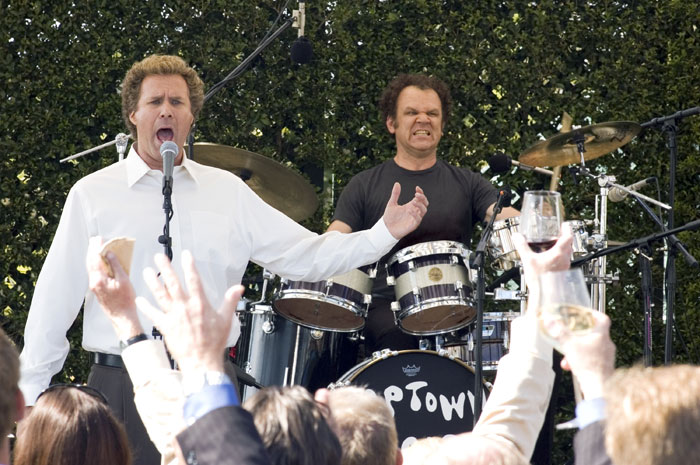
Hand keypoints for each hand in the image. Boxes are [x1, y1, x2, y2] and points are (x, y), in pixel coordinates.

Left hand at [86, 236, 142, 339]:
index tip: (98, 239)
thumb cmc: (125, 301)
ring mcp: (94, 286)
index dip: (96, 247)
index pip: (95, 258)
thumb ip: (115, 265)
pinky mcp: (97, 289)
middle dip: (92, 250)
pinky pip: (94, 273)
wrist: (122, 317)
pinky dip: (96, 264)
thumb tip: (109, 254)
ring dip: (93, 256)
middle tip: (95, 240)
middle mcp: (94, 282)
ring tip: (98, 248)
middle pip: (90, 262)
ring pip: (91, 267)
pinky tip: (101, 262)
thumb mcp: (124, 280)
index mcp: (99, 279)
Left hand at [136, 250, 243, 373]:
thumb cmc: (213, 342)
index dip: (189, 266)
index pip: (194, 280)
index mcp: (200, 304)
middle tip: (159, 257)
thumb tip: (238, 288)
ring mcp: (174, 317)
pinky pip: (153, 314)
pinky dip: (146, 307)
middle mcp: (185, 308)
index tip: (185, 255)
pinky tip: (139, 299)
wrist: (201, 361)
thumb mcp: (226, 319)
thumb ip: (230, 301)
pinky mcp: (165, 327)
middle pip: (173, 284)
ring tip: (147, 271)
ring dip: (153, 283)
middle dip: (166, 268)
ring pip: (161, 295)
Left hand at [382, 183, 428, 238]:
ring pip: (424, 210)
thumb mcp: (392, 203)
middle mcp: (414, 211)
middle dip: (423, 198)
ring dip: (420, 205)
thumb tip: (397, 183)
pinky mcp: (413, 225)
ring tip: (413, 201)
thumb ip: (395, 194)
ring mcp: (414, 218)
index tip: (417, 188)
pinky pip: (418, 219)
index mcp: (411, 205)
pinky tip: (409, 210)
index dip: (421, 192)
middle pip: (425, 203)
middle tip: (416, 194)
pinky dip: (415, 214)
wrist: (386, 228)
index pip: (420, 198)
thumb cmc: (390, 217)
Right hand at [512, 222, 573, 313]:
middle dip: (565, 237)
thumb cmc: (540, 279)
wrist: (546, 295)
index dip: (567, 229)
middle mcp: (564, 259)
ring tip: (554, 245)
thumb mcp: (528, 260)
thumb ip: (522, 246)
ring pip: (568, 253)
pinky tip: (551, 259)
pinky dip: (560, 256)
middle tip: (559, 233)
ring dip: (563, 247)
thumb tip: (517, 237)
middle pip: (570, 244)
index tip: (565, 224)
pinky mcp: (563, 273)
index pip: (568, 236)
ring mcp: (565, 266)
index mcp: (558, 254)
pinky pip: (564, 261)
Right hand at [559, 311, 615, 398]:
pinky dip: (581, 360)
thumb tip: (549, 320)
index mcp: (602, 335)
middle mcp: (607, 345)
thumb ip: (559, 332)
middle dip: (580, 334)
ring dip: (578, 349)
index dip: (593, 314)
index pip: (603, 319)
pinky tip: (571, 366)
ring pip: (591, 347)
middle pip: (594, 333)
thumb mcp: (569, 345)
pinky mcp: (605, 367)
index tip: (584, 314)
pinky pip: (592, 359)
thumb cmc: (587, 365)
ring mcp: (607, 357)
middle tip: (571, 334)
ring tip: (567, 356)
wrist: (598, 387)